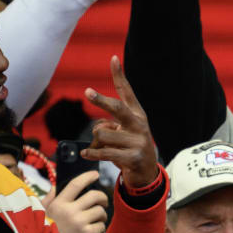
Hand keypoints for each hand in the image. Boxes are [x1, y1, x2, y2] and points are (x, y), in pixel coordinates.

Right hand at [42, 171, 107, 232]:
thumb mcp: (43, 214)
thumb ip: (50, 199)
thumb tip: (57, 186)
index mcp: (57, 204)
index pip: (75, 184)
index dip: (87, 177)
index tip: (95, 174)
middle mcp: (69, 211)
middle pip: (95, 195)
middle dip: (102, 198)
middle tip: (102, 202)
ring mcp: (79, 222)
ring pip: (101, 211)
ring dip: (101, 216)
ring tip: (94, 221)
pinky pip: (102, 226)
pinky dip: (99, 229)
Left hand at [82, 56, 158, 189]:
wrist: (147, 173)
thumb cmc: (130, 147)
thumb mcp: (125, 131)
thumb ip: (110, 124)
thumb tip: (97, 130)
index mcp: (137, 115)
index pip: (127, 92)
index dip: (119, 75)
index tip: (113, 59)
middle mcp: (139, 125)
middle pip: (117, 109)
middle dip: (101, 100)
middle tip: (88, 92)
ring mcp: (137, 142)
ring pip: (101, 134)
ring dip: (95, 142)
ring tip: (102, 148)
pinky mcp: (132, 157)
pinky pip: (104, 152)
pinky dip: (91, 153)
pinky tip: (86, 154)